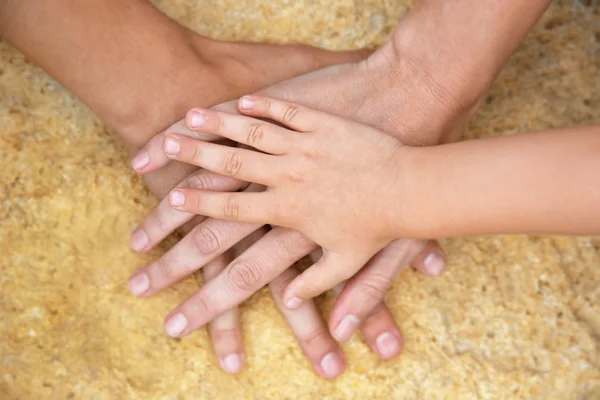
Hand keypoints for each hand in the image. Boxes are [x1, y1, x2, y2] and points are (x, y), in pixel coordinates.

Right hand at [162, 96, 416, 300]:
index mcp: (288, 211)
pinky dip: (265, 105)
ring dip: (220, 124)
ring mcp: (306, 147)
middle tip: (165, 144)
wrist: (410, 189)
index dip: (200, 205)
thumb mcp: (346, 263)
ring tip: (190, 115)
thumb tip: (290, 304)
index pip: (233, 209)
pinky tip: (243, 98)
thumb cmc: (379, 228)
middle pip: (232, 165)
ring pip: (253, 133)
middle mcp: (289, 177)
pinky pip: (289, 111)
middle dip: (194, 155)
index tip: (173, 200)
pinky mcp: (324, 125)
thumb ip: (313, 283)